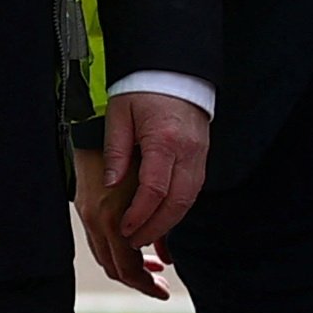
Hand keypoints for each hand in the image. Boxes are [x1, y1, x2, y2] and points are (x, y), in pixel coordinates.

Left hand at [73, 91, 208, 295]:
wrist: (174, 71)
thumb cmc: (144, 89)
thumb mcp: (119, 113)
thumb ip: (116, 150)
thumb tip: (111, 184)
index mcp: (165, 139)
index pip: (155, 189)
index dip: (139, 214)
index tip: (124, 228)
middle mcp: (188, 151)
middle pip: (177, 203)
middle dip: (155, 228)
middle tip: (133, 241)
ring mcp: (199, 156)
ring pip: (188, 201)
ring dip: (168, 222)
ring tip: (144, 234)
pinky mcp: (201, 158)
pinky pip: (192, 191)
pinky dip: (177, 209)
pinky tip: (160, 217)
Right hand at [75, 147, 169, 298]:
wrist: (97, 123)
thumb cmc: (133, 148)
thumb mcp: (151, 185)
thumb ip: (158, 221)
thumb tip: (166, 256)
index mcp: (112, 218)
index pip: (128, 267)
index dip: (147, 283)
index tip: (162, 286)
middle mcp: (96, 219)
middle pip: (115, 267)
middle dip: (139, 281)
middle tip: (159, 286)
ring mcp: (87, 213)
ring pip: (105, 257)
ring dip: (127, 268)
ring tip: (150, 269)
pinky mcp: (83, 206)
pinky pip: (98, 241)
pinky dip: (115, 252)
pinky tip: (133, 247)